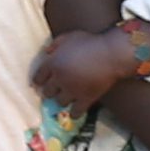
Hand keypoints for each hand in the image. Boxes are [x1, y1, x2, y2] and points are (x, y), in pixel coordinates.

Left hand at [32, 19, 149, 108]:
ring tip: (67, 97)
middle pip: (47, 92)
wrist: (112, 54)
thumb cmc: (91, 42)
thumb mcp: (69, 37)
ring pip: (59, 102)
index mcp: (53, 64)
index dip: (39, 81)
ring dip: (62, 100)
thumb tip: (46, 53)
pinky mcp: (86, 99)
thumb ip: (55, 44)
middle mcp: (59, 79)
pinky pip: (75, 113)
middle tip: (55, 89)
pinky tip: (75, 111)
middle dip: (50, 90)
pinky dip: (74, 113)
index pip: (38, 78)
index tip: (41, 83)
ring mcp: (72, 91)